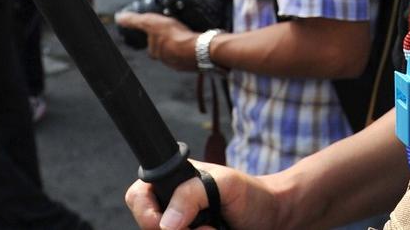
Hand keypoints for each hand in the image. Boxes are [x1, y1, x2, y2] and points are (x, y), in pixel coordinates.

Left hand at [116, 12, 200, 71]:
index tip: (159, 30)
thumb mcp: (150, 23)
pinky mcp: (197, 60)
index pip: (152, 46)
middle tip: (175, 29)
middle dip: (170, 41)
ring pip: (180, 52)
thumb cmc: (174, 37)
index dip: (155, 36)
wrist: (198, 48)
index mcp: (157, 52)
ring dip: (183, 44)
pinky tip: (199, 40)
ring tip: (188, 33)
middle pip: (166, 49)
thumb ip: (134, 21)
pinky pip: (194, 52)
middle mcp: (169, 60)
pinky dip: (195, 47)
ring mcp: (183, 62)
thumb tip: (119, 17)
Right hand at [126, 161, 280, 229]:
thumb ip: (191, 193)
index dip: (145, 212)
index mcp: (171, 184)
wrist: (272, 218)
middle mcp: (171, 208)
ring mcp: (180, 227)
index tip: (164, 224)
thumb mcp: (225, 184)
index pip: (137, 196)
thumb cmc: (251, 195)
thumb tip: (166, 223)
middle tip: (205, 226)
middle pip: (149, 227)